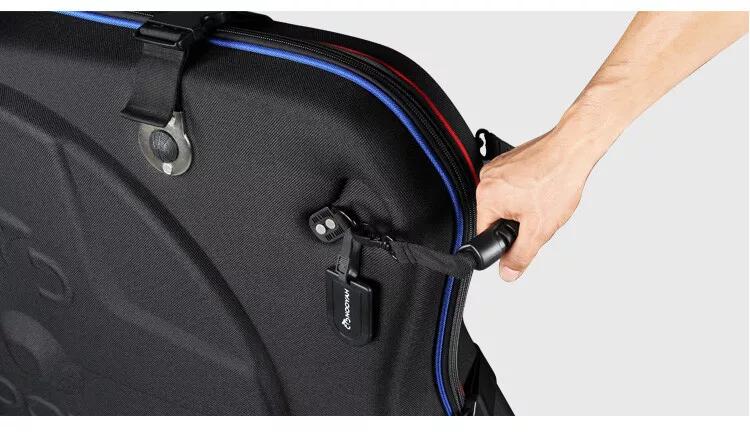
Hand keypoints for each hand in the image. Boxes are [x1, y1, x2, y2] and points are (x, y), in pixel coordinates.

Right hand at [475, 126, 603, 281]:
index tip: (522, 237)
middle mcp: (486, 179)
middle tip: (537, 215)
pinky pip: (512, 184)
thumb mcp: (538, 229)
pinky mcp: (509, 160)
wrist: (572, 149)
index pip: (485, 233)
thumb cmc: (556, 180)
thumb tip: (507, 272)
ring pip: (505, 200)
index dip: (505, 242)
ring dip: (523, 205)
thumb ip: (520, 255)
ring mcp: (497, 167)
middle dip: (517, 222)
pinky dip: (527, 189)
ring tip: (542, 199)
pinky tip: (542, 187)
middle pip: (495, 216)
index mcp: (486, 197)